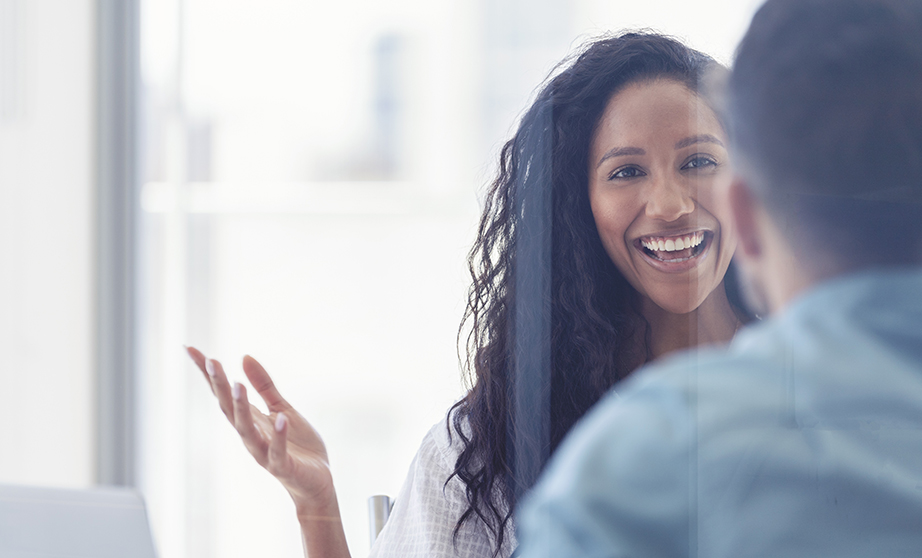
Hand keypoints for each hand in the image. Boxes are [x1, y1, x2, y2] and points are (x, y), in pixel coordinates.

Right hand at [185, 346, 337, 514]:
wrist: (316, 481)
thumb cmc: (297, 446)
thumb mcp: (281, 409)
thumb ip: (264, 386)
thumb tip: (244, 357)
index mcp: (250, 420)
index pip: (223, 394)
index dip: (207, 373)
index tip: (191, 349)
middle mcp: (251, 436)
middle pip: (229, 409)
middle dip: (220, 387)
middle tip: (212, 361)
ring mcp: (265, 452)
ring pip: (247, 430)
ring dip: (241, 409)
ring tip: (237, 385)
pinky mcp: (283, 466)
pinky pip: (277, 451)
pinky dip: (278, 436)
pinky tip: (280, 418)